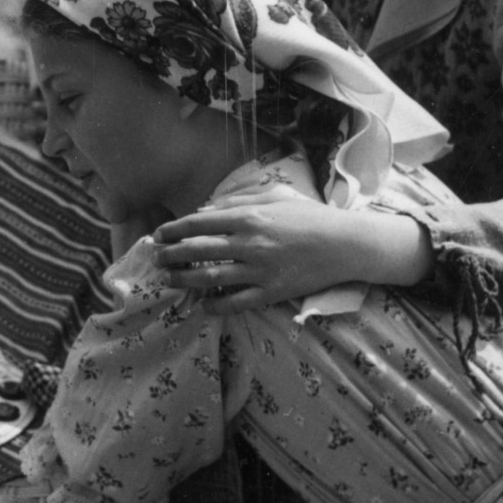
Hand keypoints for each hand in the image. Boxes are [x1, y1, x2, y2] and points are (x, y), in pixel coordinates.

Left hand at [153, 196, 429, 309]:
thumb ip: (239, 199)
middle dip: (171, 255)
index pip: (200, 223)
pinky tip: (203, 306)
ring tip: (168, 280)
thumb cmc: (311, 216)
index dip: (174, 230)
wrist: (346, 244)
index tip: (159, 235)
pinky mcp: (271, 292)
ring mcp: (260, 270)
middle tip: (156, 258)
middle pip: (198, 251)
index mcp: (250, 217)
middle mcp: (250, 244)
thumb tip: (206, 209)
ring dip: (184, 280)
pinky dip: (216, 306)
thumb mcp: (276, 196)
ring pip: (211, 279)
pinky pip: (236, 303)